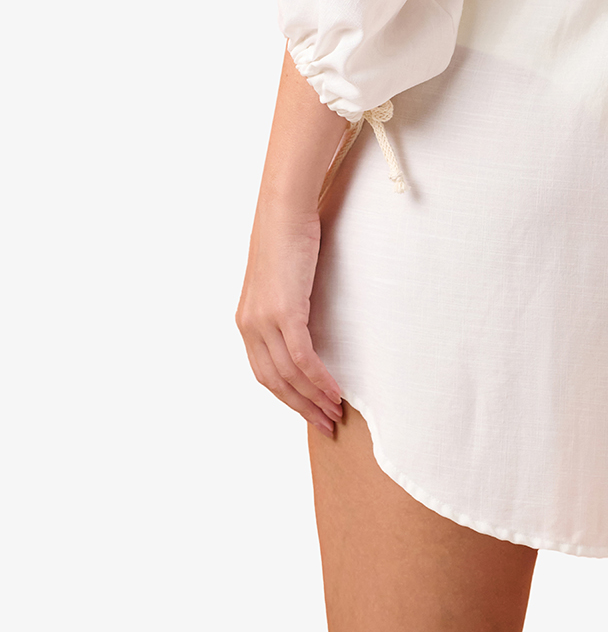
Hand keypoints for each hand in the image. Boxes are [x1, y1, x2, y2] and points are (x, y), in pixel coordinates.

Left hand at [236, 196, 342, 435]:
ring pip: (289, 375)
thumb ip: (287, 303)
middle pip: (274, 382)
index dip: (288, 397)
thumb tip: (307, 321)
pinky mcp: (284, 312)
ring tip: (336, 412)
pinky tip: (334, 390)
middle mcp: (249, 325)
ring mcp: (264, 320)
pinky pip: (302, 358)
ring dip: (314, 399)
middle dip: (301, 407)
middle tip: (326, 423)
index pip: (265, 373)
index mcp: (246, 321)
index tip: (310, 410)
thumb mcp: (283, 278)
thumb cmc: (288, 234)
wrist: (284, 208)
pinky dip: (318, 379)